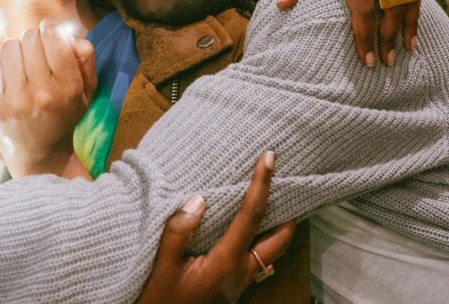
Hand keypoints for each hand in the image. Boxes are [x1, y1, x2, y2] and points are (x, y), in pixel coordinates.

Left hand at [0, 21, 96, 177]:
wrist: (40, 156)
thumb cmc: (65, 116)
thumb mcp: (86, 90)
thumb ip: (84, 57)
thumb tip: (67, 32)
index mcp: (68, 87)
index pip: (53, 36)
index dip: (51, 30)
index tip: (51, 37)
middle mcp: (42, 93)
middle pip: (30, 37)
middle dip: (34, 40)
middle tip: (37, 53)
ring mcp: (16, 100)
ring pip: (8, 46)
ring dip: (16, 50)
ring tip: (22, 64)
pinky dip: (0, 66)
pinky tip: (9, 79)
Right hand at [136, 152, 294, 303]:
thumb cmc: (159, 300)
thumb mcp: (160, 266)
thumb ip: (178, 231)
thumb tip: (199, 199)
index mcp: (226, 263)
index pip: (252, 216)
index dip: (262, 184)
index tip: (268, 158)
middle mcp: (241, 274)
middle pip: (280, 239)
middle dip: (289, 210)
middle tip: (288, 182)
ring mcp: (240, 283)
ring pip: (272, 251)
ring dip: (278, 226)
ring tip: (275, 200)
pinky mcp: (234, 287)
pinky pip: (258, 258)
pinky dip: (263, 238)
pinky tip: (251, 227)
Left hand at [283, 0, 419, 66]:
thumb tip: (281, 7)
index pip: (364, 6)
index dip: (366, 35)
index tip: (366, 59)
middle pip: (390, 2)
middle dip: (389, 35)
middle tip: (386, 61)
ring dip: (408, 21)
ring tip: (407, 48)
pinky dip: (413, 1)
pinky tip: (411, 23)